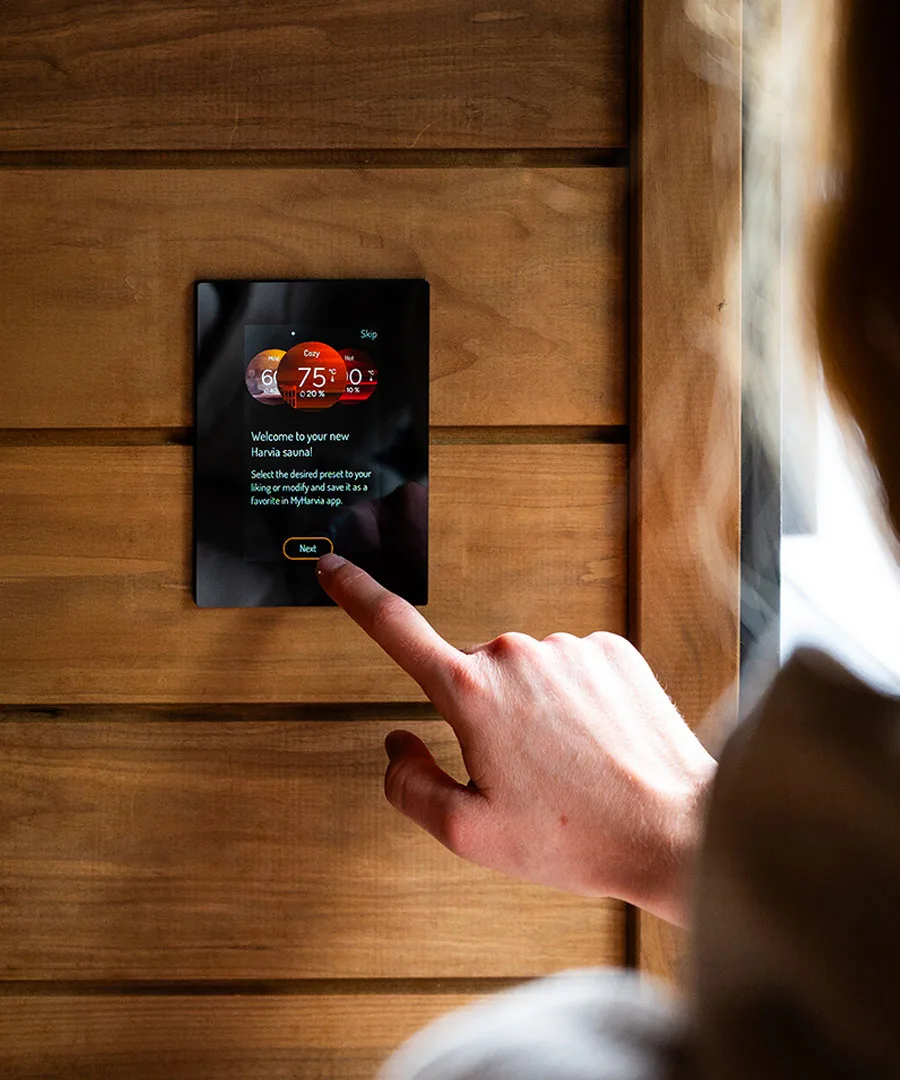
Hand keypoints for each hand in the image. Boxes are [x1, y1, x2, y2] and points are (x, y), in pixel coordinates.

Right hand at [317, 554, 716, 925]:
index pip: (395, 629)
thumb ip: (409, 786)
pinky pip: (569, 669)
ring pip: (525, 675)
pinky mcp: (611, 648)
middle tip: (524, 776)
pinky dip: (574, 701)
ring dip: (533, 711)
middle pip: (471, 678)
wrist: (676, 827)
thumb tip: (396, 744)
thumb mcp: (469, 833)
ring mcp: (567, 645)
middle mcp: (515, 653)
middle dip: (483, 718)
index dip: (356, 594)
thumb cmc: (575, 837)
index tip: (332, 566)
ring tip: (571, 765)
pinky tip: (597, 742)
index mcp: (471, 693)